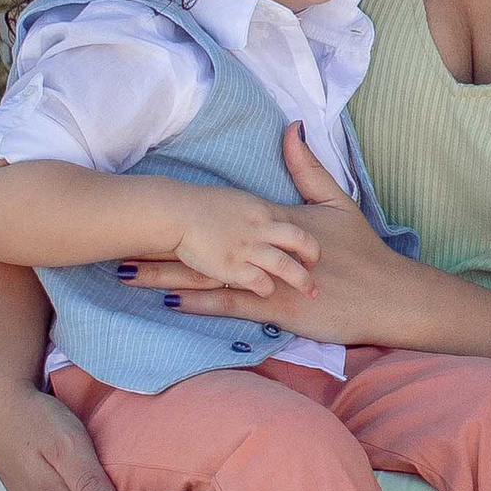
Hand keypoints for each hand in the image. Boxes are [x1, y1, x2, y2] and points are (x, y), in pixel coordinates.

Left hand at [123, 129, 411, 337]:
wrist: (388, 292)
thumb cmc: (364, 251)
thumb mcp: (336, 202)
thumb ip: (309, 167)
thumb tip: (292, 127)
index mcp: (276, 223)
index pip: (219, 218)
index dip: (180, 218)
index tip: (146, 213)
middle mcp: (264, 248)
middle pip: (203, 245)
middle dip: (159, 246)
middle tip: (118, 244)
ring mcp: (268, 277)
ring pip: (209, 275)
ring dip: (167, 276)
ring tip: (128, 274)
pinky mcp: (276, 306)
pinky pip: (230, 303)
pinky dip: (200, 302)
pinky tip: (170, 301)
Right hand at [159, 187, 318, 300]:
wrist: (174, 212)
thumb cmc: (199, 205)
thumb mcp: (236, 198)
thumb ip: (254, 210)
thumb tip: (263, 215)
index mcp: (262, 209)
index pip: (296, 221)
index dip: (308, 236)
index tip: (313, 247)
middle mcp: (260, 228)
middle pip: (302, 240)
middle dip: (315, 255)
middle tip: (317, 267)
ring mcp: (247, 248)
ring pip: (286, 265)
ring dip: (302, 280)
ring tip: (311, 291)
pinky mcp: (232, 266)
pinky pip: (260, 282)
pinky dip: (268, 288)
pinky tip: (268, 292)